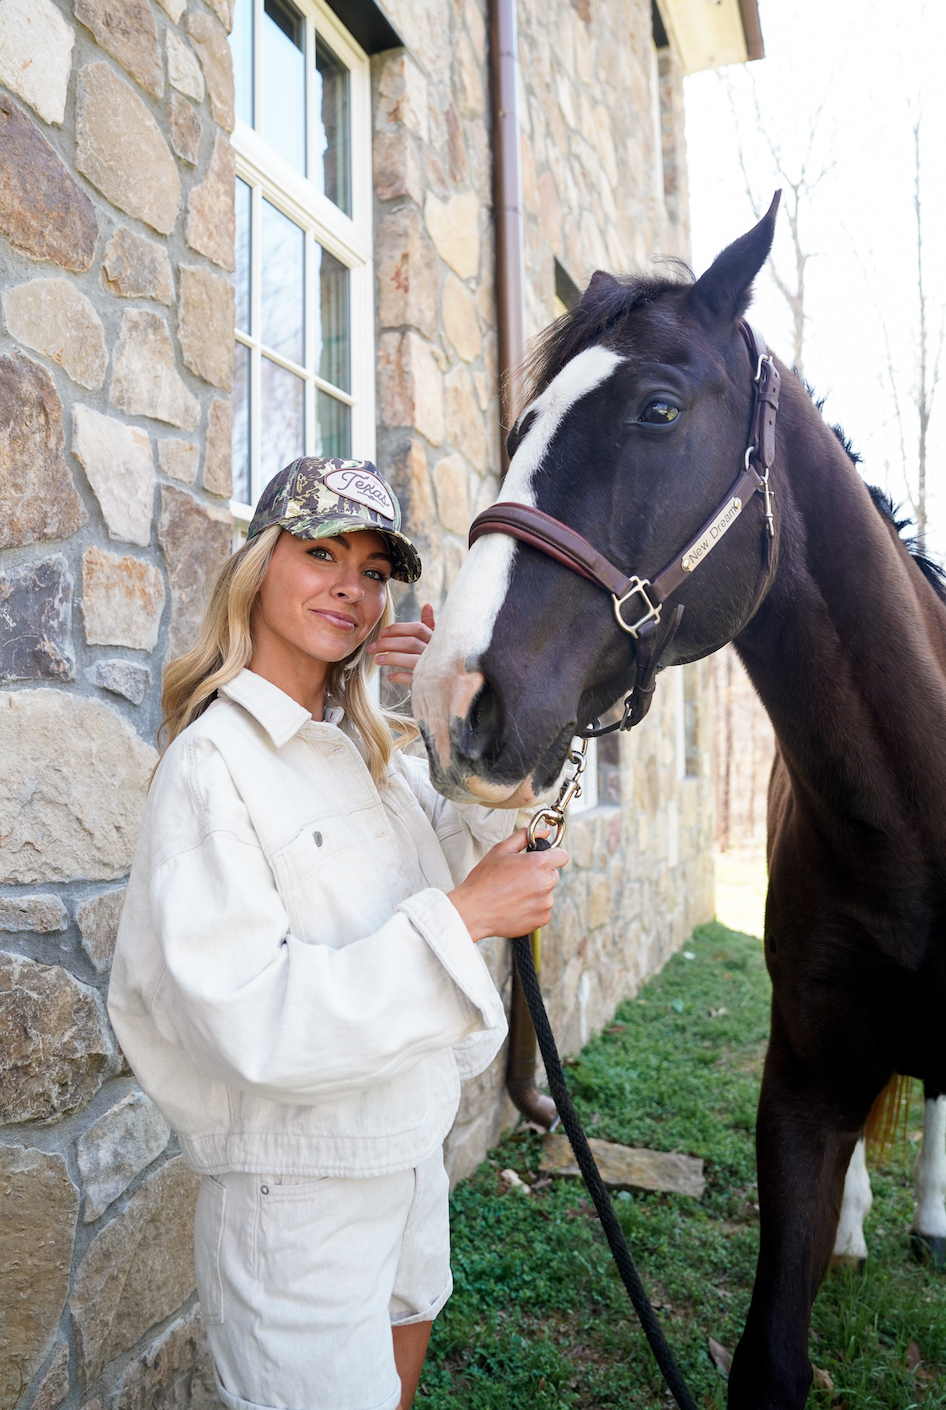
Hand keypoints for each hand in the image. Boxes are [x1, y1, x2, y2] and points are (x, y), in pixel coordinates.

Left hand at [367, 602, 433, 684]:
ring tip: (377, 660)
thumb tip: (427, 605)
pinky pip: (413, 679)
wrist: (453, 683)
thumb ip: (430, 624)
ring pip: (410, 660)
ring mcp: (433, 668)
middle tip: (372, 648)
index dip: (399, 629)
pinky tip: (390, 676)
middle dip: (388, 644)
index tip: (382, 633)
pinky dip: (400, 676)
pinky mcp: (430, 683)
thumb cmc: (440, 657)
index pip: (417, 628)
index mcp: (435, 639)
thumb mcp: (437, 640)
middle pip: (409, 643)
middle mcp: (435, 652)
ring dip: (391, 658)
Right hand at [447, 829, 568, 941]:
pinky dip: (533, 908)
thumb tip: (544, 832)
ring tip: (513, 894)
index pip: (562, 856)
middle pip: (553, 874)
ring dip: (536, 892)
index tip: (542, 859)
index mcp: (538, 864)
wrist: (473, 910)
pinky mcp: (541, 920)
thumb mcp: (501, 850)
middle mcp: (546, 884)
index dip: (552, 855)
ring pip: (547, 893)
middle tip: (518, 877)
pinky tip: (515, 906)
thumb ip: (525, 836)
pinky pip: (543, 909)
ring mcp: (545, 904)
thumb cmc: (484, 880)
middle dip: (540, 874)